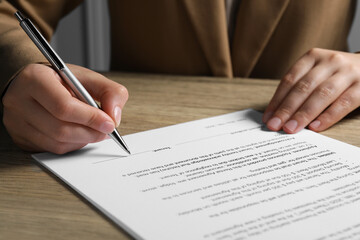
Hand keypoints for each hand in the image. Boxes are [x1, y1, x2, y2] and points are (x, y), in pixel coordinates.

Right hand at [2, 63, 128, 153]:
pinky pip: (52, 149)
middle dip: (90, 133)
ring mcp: (16, 122)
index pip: (64, 106)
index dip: (91, 118)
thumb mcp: (88, 78)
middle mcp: (19, 101)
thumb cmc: (61, 81)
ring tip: (94, 131)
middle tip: (106, 131)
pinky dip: (72, 145)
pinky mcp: (20, 138)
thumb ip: (109, 92)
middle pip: (60, 129)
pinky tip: (79, 134)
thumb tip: (114, 117)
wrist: (34, 84)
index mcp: (35, 79)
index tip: (109, 124)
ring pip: (57, 143)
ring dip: (83, 140)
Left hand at [263, 48, 359, 132]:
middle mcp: (330, 61)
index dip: (277, 100)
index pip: (290, 80)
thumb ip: (301, 89)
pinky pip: (344, 103)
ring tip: (291, 128)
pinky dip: (328, 116)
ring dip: (304, 114)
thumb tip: (278, 114)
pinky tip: (315, 127)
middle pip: (303, 87)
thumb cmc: (338, 75)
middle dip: (286, 109)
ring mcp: (348, 72)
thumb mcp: (318, 73)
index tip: (268, 117)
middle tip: (275, 125)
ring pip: (322, 94)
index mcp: (313, 57)